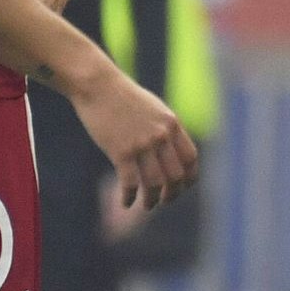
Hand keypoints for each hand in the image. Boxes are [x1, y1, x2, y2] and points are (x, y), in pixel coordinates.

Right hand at [77, 71, 198, 211]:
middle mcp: (160, 135)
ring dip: (152, 200)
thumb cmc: (124, 97)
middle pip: (175, 175)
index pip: (190, 158)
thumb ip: (165, 129)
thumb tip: (171, 151)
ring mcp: (141, 144)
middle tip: (164, 200)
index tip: (183, 187)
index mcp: (172, 124)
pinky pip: (130, 183)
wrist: (98, 85)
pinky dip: (129, 197)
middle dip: (172, 193)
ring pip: (154, 183)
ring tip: (147, 205)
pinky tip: (126, 202)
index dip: (190, 177)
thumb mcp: (154, 109)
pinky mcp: (120, 151)